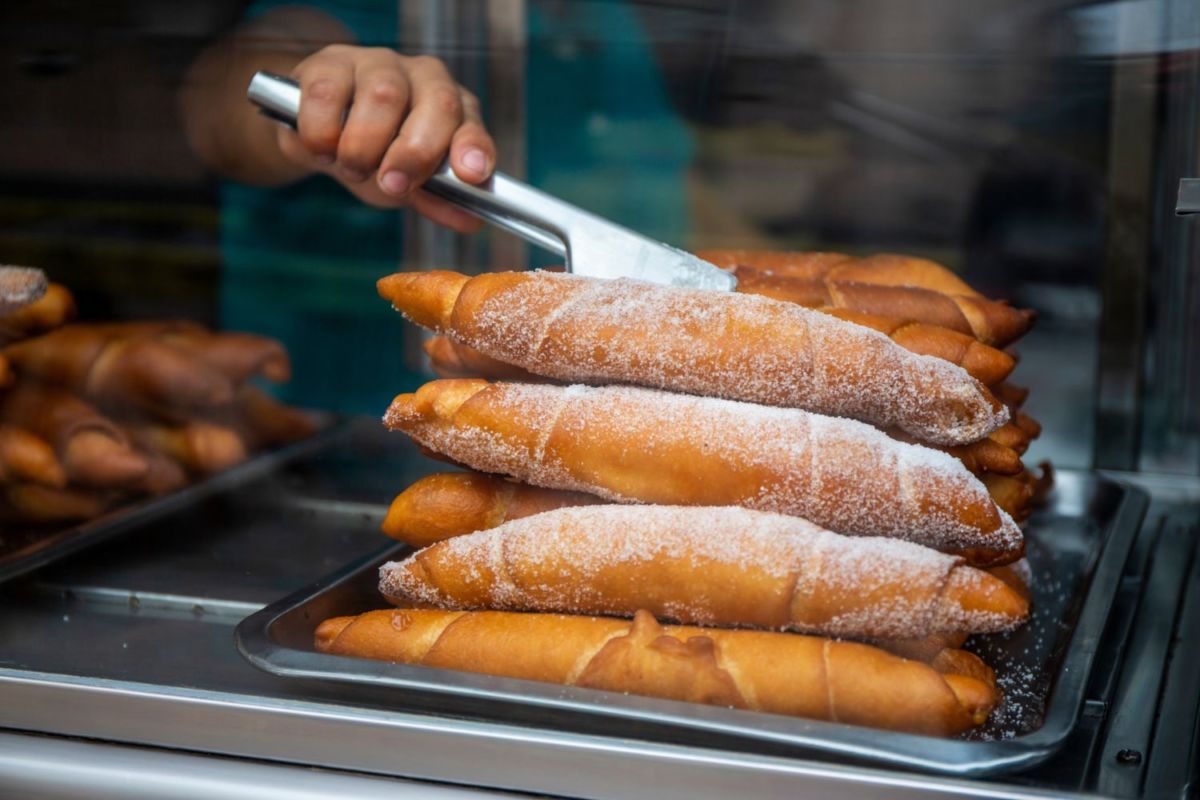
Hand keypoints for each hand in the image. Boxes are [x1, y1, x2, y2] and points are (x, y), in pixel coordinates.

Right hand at [277, 45, 494, 231]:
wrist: (321, 136)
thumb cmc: (379, 156)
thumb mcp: (411, 184)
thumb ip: (439, 200)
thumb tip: (470, 222)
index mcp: (453, 106)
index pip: (471, 120)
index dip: (472, 146)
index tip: (470, 173)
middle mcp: (422, 76)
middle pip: (436, 102)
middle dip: (416, 153)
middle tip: (392, 184)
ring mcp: (377, 64)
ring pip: (383, 95)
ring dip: (365, 146)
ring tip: (353, 168)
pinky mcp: (328, 64)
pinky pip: (327, 94)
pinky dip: (323, 132)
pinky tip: (322, 150)